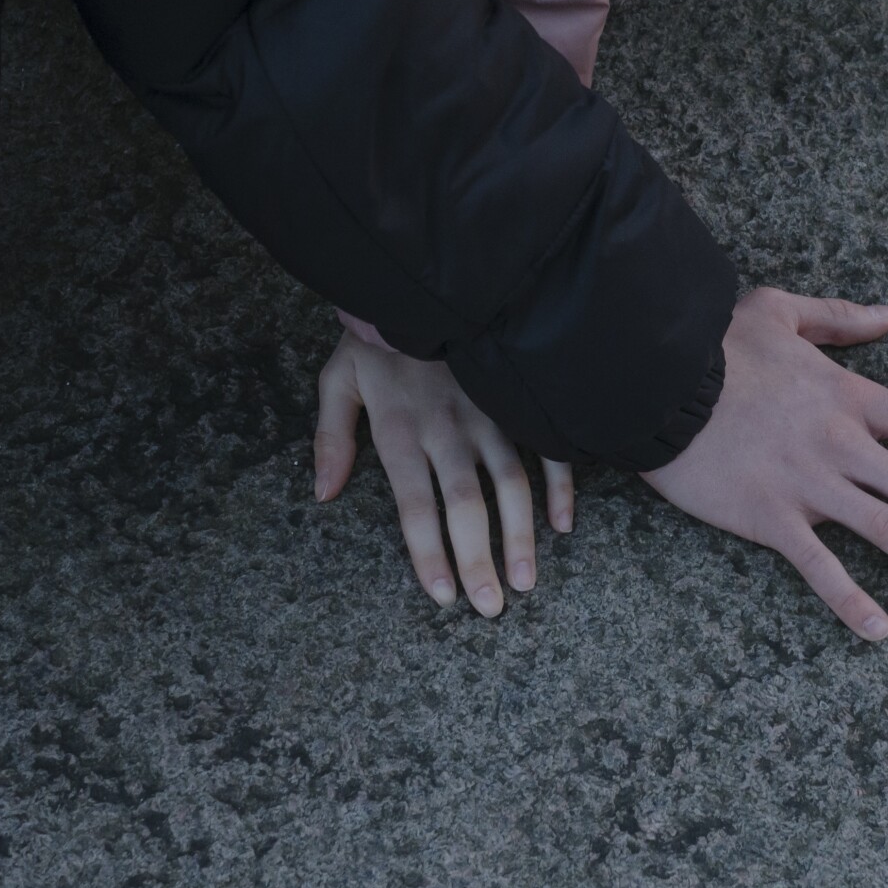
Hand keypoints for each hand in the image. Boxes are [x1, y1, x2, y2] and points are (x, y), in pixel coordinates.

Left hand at [314, 329, 572, 615]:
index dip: (429, 555)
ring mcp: (487, 413)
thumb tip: (323, 494)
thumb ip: (331, 438)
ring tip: (526, 582)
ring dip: (521, 535)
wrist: (422, 279)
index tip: (444, 596)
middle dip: (479, 560)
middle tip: (492, 608)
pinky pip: (543, 447)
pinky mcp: (514, 399)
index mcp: (399, 431)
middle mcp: (445, 429)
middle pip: (465, 506)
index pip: (415, 507)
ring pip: (510, 483)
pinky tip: (563, 525)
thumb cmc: (375, 335)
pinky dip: (558, 485)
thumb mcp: (338, 380)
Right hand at [642, 289, 887, 640]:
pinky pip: (819, 566)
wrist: (654, 376)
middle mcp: (842, 443)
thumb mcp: (779, 310)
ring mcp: (808, 483)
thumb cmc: (713, 342)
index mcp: (850, 396)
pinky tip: (881, 630)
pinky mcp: (768, 516)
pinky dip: (851, 601)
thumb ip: (839, 319)